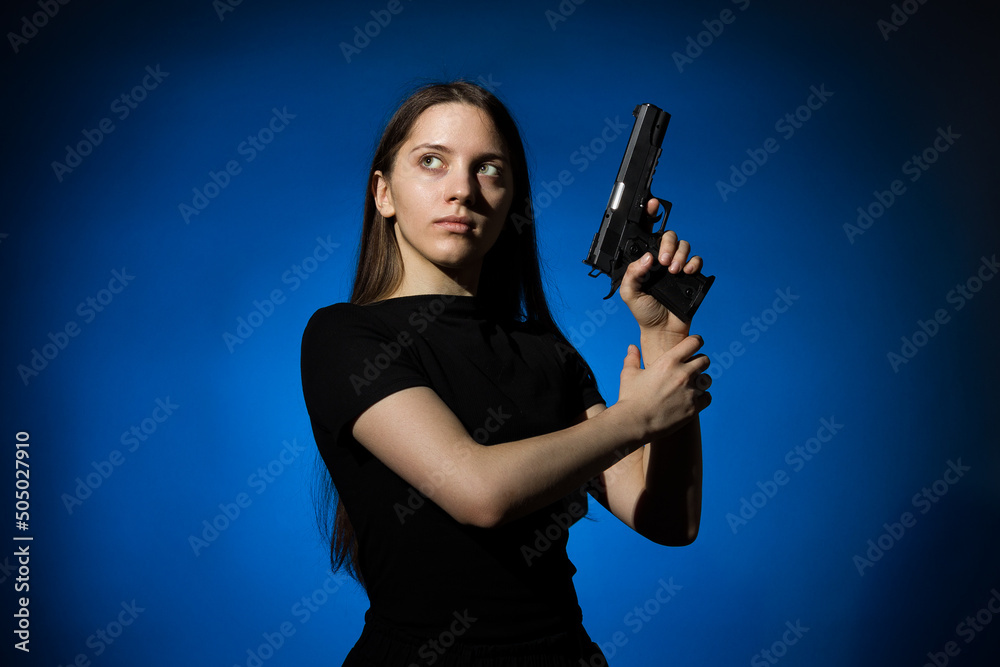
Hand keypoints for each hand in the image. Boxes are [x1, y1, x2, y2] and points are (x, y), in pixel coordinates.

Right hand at [616, 337, 711, 440]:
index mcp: (669, 361)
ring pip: (707, 380)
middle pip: (705, 360)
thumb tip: (632, 347)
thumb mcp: (629, 374)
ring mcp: (690, 391)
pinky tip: (692, 399)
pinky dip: (702, 397)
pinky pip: (707, 397)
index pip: (694, 342)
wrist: (634, 423)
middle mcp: (683, 374)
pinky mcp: (694, 408)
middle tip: (692, 368)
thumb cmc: (630, 398)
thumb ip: (632, 358)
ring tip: (690, 386)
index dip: (696, 341)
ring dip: (701, 381)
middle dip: (700, 362)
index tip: (695, 345)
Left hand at [619, 198, 704, 334]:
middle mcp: (661, 259)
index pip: (646, 234)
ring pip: (683, 245)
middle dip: (667, 245)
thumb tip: (648, 258)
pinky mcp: (690, 275)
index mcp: (644, 260)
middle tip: (663, 262)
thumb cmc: (644, 311)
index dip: (649, 216)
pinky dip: (693, 263)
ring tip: (673, 271)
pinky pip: (696, 260)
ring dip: (680, 254)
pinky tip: (686, 272)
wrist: (663, 329)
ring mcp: (676, 265)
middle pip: (668, 236)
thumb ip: (632, 274)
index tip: (652, 204)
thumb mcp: (629, 293)